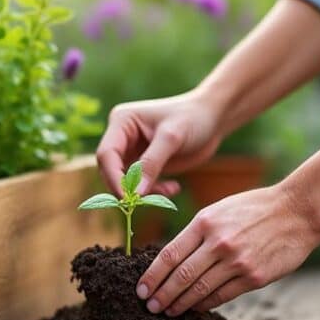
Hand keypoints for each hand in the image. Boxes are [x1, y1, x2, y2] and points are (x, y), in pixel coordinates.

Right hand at [96, 92, 222, 196]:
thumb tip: (135, 194)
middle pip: (111, 169)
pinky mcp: (143, 163)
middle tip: (147, 201)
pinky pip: (140, 184)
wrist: (213, 118)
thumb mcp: (172, 138)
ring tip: (170, 190)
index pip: (106, 154)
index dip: (113, 177)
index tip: (127, 198)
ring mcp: (132, 150)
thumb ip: (151, 164)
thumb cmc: (193, 119)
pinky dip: (155, 191)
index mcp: (121, 121)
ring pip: (125, 181)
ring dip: (144, 191)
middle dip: (127, 188)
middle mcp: (122, 136)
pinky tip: (174, 187)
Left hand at [136, 184, 319, 315]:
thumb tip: (172, 260)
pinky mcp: (254, 277)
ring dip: (180, 304)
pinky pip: (222, 296)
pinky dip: (204, 304)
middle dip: (162, 295)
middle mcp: (218, 243)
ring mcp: (237, 262)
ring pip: (199, 289)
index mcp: (205, 222)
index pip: (169, 255)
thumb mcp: (218, 210)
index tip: (141, 289)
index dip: (152, 276)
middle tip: (150, 307)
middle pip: (180, 276)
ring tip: (168, 310)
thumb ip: (196, 234)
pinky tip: (195, 307)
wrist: (297, 211)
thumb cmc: (254, 209)